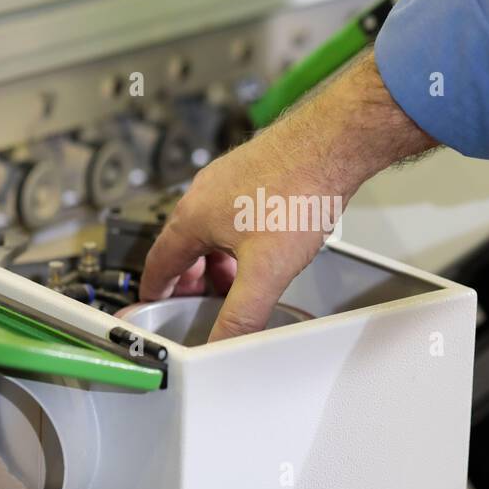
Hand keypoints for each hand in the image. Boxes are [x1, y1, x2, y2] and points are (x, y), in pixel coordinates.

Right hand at [139, 49, 436, 340]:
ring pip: (211, 230)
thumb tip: (221, 345)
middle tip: (206, 305)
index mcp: (193, 217)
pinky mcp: (254, 171)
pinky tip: (264, 247)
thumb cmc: (298, 190)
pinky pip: (233, 212)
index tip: (155, 307)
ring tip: (239, 282)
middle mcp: (203, 194)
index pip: (158, 263)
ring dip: (218, 260)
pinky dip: (237, 238)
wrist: (334, 143)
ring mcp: (228, 178)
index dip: (156, 293)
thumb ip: (242, 313)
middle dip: (194, 281)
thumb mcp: (266, 269)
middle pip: (185, 247)